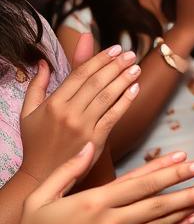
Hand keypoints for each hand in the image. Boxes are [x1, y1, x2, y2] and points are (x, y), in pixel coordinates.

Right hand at [1, 143, 193, 223]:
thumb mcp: (40, 198)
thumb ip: (67, 170)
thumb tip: (89, 145)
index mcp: (94, 203)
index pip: (138, 182)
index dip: (165, 169)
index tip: (186, 158)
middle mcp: (111, 222)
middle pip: (156, 202)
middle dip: (187, 189)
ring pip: (160, 222)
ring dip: (187, 208)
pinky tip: (191, 219)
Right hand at [19, 41, 140, 179]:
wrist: (43, 174)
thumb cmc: (36, 142)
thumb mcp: (28, 112)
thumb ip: (36, 86)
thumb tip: (43, 62)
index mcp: (53, 104)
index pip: (80, 74)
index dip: (99, 59)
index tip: (114, 49)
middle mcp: (69, 113)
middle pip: (96, 83)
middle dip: (115, 66)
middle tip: (130, 54)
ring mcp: (83, 127)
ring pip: (107, 97)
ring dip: (124, 80)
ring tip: (135, 67)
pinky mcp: (96, 140)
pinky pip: (114, 116)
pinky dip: (125, 101)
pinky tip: (135, 89)